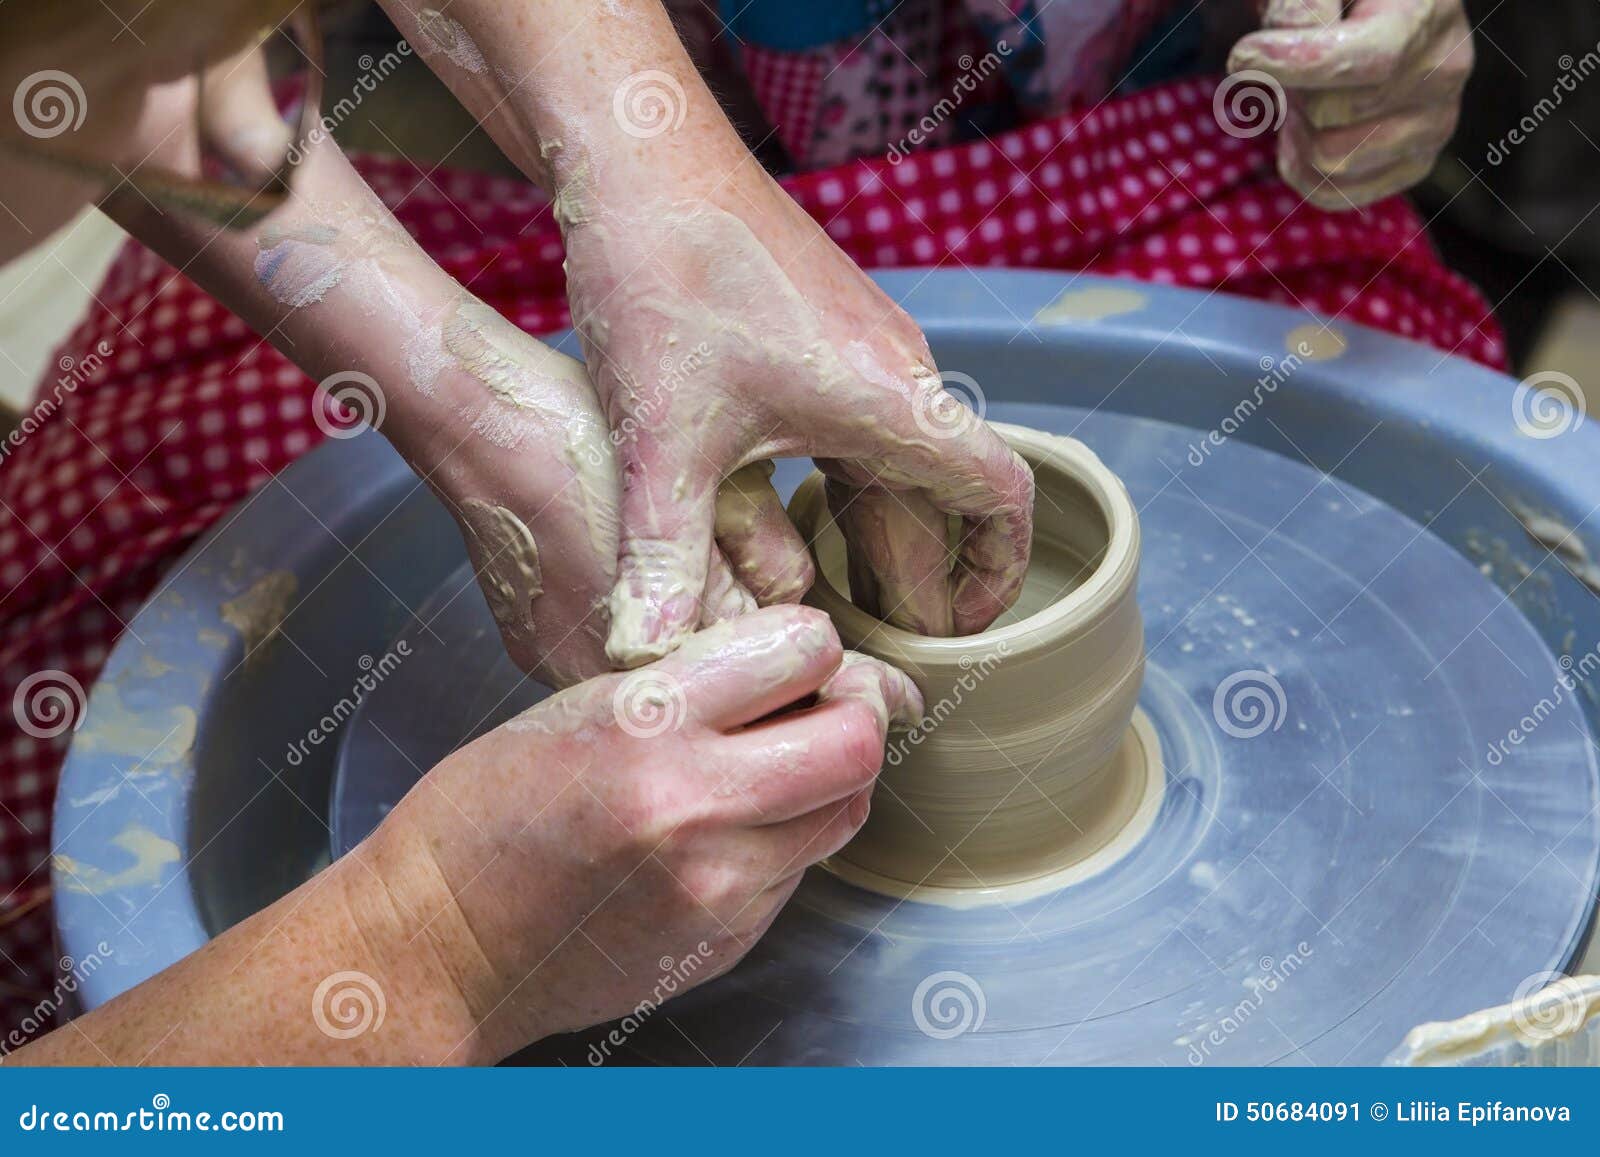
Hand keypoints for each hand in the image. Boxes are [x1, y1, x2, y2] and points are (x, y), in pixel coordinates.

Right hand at [364, 606, 922, 1060]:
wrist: (437, 946)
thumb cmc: (484, 815)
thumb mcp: (579, 707)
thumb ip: (695, 685)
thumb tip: (797, 669)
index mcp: (648, 723)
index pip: (803, 650)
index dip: (810, 641)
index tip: (797, 649)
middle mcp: (697, 807)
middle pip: (855, 741)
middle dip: (853, 708)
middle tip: (825, 700)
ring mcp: (720, 886)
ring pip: (846, 811)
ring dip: (829, 776)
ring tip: (778, 762)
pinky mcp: (729, 940)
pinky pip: (800, 869)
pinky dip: (786, 838)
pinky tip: (730, 829)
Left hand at [365, 0, 1034, 661]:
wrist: (642, 156)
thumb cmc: (665, 275)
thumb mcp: (664, 435)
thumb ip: (662, 555)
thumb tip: (651, 656)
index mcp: (889, 400)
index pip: (1000, 495)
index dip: (999, 571)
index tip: (963, 628)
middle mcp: (896, 371)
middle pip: (943, 493)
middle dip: (922, 574)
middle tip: (883, 643)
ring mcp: (862, 345)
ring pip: (898, 459)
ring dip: (881, 529)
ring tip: (842, 598)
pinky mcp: (824, 328)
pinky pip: (864, 423)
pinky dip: (849, 483)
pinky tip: (792, 515)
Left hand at [1231, 0, 1471, 209]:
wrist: (1377, 10)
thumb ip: (1304, 5)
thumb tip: (1289, 45)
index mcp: (1428, 12)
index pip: (1365, 60)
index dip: (1296, 64)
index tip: (1243, 55)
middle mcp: (1446, 71)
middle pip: (1331, 112)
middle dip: (1292, 90)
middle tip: (1287, 65)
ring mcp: (1435, 124)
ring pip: (1328, 159)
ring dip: (1296, 129)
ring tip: (1301, 95)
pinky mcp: (1414, 164)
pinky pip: (1332, 194)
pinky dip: (1300, 167)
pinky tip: (1303, 130)